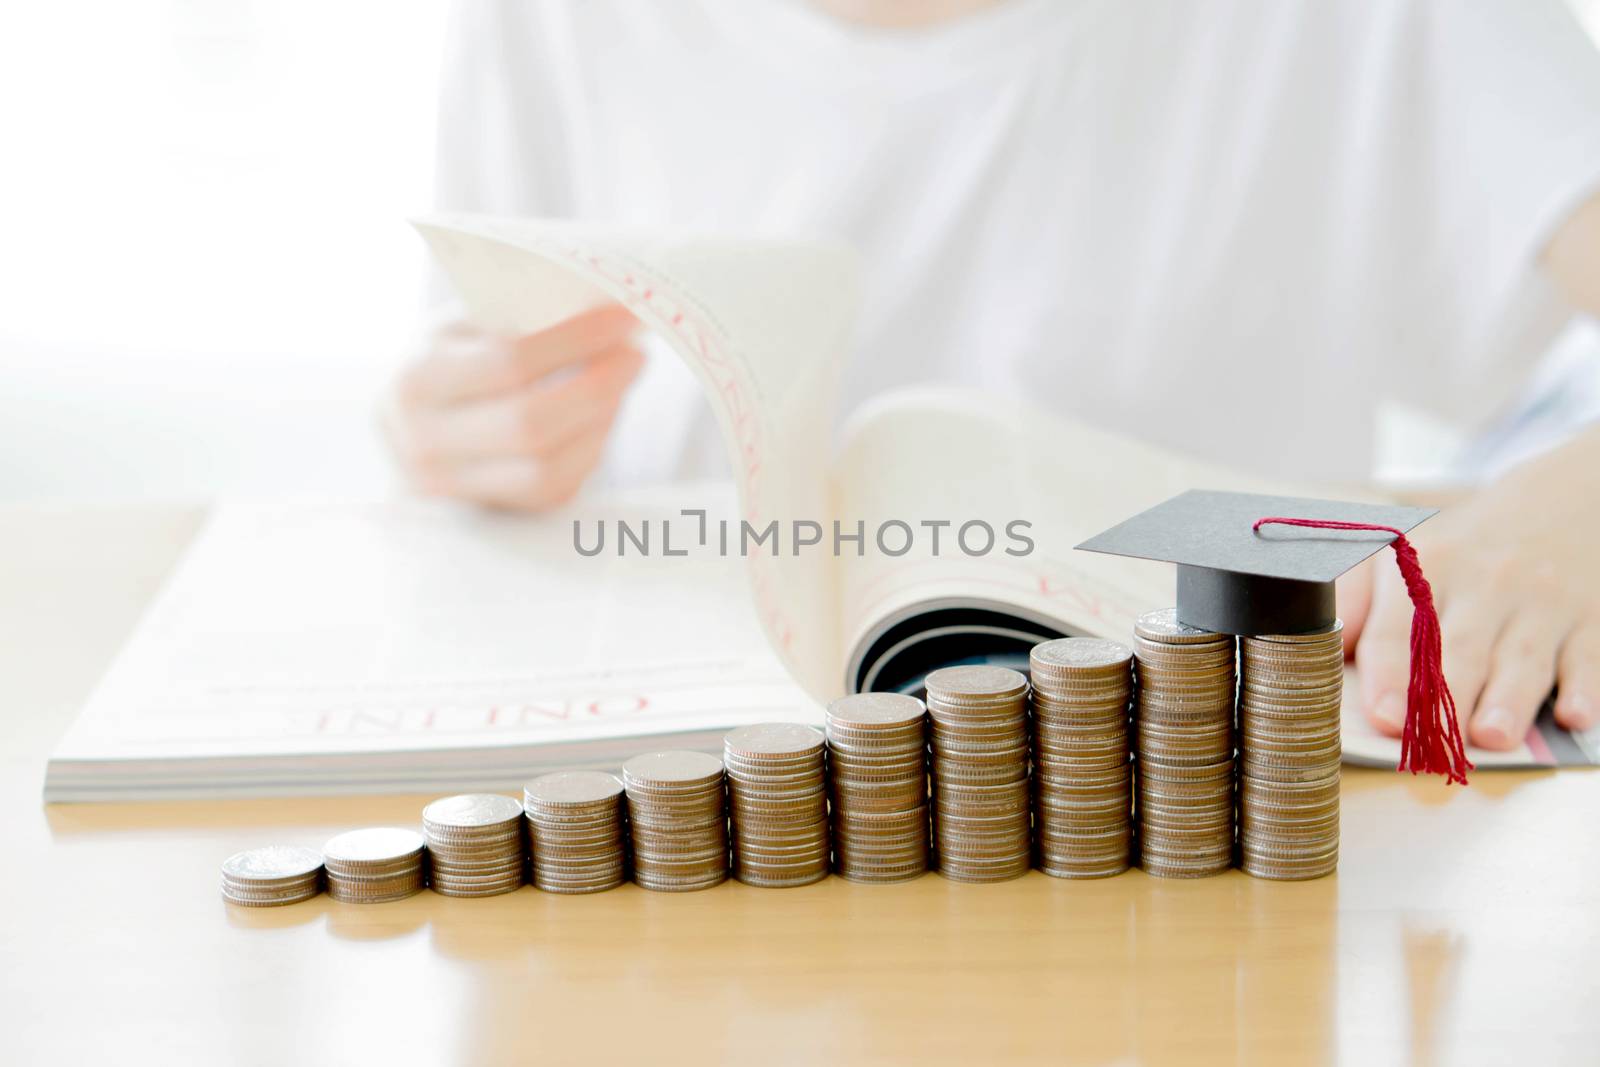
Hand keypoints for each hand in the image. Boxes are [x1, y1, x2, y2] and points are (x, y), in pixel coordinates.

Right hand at [381, 304, 642, 511]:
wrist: (418, 422)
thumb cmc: (454, 360)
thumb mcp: (468, 325)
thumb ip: (523, 318)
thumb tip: (604, 308)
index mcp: (415, 382)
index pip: (509, 362)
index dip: (576, 340)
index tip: (622, 317)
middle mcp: (424, 445)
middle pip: (532, 423)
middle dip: (598, 385)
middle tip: (635, 353)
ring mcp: (456, 489)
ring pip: (550, 466)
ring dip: (601, 420)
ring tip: (623, 380)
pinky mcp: (493, 513)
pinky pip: (558, 487)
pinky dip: (592, 448)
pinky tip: (603, 414)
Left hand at [1340, 424, 1599, 749]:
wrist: (1564, 500)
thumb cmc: (1467, 546)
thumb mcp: (1404, 554)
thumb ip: (1354, 599)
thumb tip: (1306, 646)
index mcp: (1427, 568)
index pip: (1399, 629)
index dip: (1389, 675)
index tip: (1382, 716)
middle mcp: (1485, 584)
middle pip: (1460, 649)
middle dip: (1445, 697)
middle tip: (1431, 741)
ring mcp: (1542, 602)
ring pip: (1522, 657)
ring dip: (1508, 698)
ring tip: (1492, 737)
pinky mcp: (1591, 619)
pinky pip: (1589, 657)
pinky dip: (1587, 687)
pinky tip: (1576, 714)